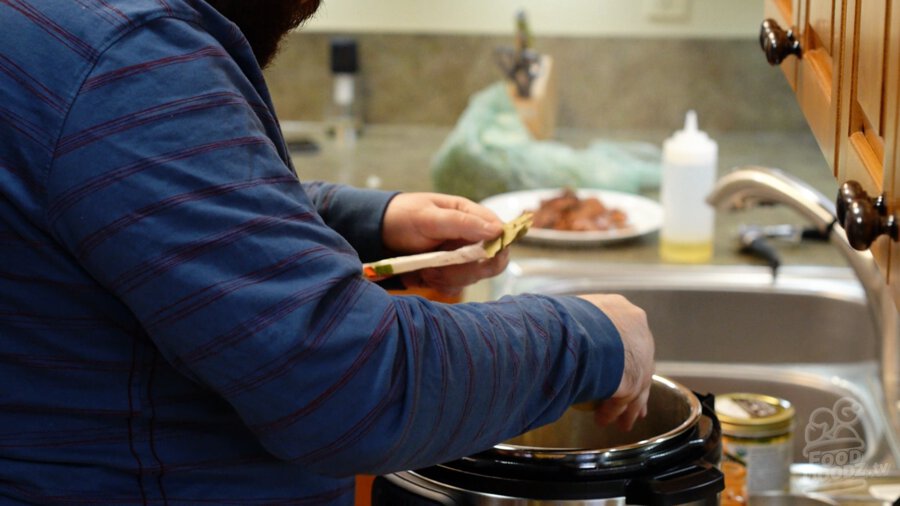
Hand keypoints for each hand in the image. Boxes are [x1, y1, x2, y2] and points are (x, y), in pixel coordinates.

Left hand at [382, 193, 508, 295]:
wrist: (375, 232)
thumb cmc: (402, 216)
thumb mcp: (428, 216)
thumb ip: (462, 223)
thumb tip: (497, 231)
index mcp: (471, 215)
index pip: (501, 234)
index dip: (498, 249)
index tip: (481, 258)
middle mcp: (470, 237)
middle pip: (491, 262)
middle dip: (468, 269)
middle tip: (440, 267)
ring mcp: (460, 257)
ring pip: (473, 277)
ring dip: (449, 278)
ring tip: (425, 269)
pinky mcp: (449, 273)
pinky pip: (456, 287)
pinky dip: (441, 285)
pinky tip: (423, 275)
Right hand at [577, 294, 654, 431]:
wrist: (575, 334)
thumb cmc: (565, 320)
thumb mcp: (569, 315)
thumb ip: (572, 325)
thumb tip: (554, 332)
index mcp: (623, 312)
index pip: (628, 333)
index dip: (621, 349)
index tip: (615, 362)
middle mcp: (639, 332)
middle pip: (640, 361)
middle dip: (634, 380)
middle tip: (626, 395)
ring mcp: (642, 358)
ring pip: (639, 386)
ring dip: (629, 406)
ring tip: (620, 422)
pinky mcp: (636, 380)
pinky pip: (625, 400)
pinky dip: (613, 412)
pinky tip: (603, 420)